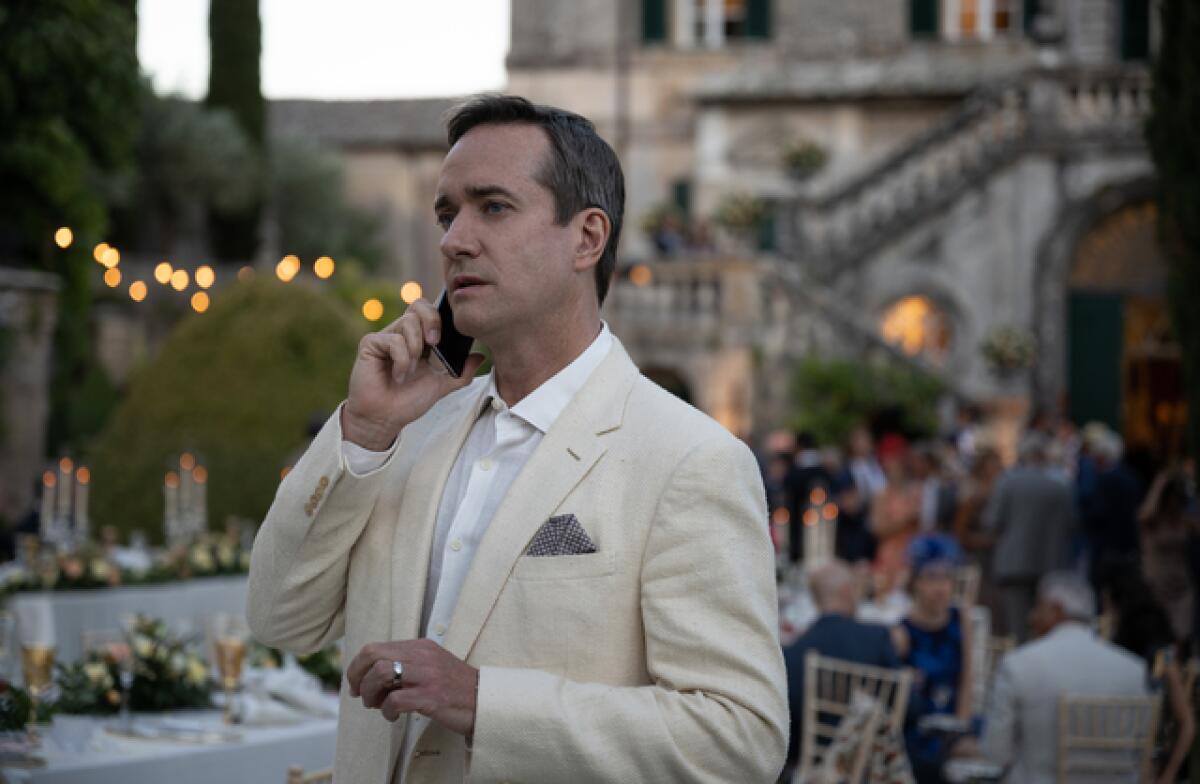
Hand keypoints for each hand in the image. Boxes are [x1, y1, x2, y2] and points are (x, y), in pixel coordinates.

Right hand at [342, 298, 484, 449]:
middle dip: (432, 321)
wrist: (385, 419)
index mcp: (418, 339)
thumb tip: (480, 357)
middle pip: (418, 305)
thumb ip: (461, 373)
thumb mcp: (441, 386)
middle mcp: (401, 334)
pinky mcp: (370, 344)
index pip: (429, 311)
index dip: (440, 316)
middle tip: (435, 344)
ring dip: (416, 348)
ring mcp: (385, 337)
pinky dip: (402, 360)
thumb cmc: (407, 402)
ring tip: (411, 371)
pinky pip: (393, 340)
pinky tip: (399, 376)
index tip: (446, 338)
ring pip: (408, 322)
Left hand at [346, 639, 478, 738]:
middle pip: (373, 655)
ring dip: (370, 694)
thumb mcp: (430, 666)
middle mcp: (422, 656)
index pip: (375, 647)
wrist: (484, 701)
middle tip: (359, 695)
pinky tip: (393, 716)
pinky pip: (395, 700)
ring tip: (377, 706)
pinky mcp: (431, 696)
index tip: (355, 683)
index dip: (357, 666)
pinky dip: (386, 711)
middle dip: (357, 677)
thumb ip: (405, 665)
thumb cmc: (454, 688)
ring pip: (380, 673)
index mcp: (420, 646)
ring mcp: (427, 675)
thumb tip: (369, 677)